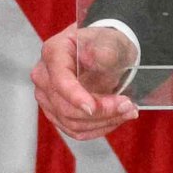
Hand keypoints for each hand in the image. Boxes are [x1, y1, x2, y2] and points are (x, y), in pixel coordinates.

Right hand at [32, 23, 139, 139]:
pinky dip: (98, 128)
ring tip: (128, 111)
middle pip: (65, 107)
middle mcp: (44, 76)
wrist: (103, 51)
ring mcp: (47, 97)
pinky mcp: (56, 113)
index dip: (75, 96)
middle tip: (128, 105)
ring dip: (103, 122)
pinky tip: (116, 118)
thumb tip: (92, 58)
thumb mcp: (110, 41)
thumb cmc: (104, 43)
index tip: (93, 108)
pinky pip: (75, 130)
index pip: (59, 80)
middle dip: (100, 111)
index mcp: (53, 52)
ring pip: (71, 123)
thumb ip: (103, 50)